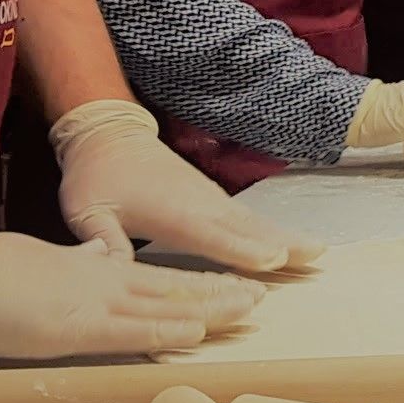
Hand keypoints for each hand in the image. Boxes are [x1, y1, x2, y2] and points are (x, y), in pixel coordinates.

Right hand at [0, 201, 261, 358]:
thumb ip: (74, 262)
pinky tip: (198, 332)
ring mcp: (90, 302)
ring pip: (163, 304)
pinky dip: (167, 330)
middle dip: (217, 293)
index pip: (155, 278)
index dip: (194, 284)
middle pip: (172, 287)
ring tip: (249, 309)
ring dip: (208, 308)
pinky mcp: (74, 326)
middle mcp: (101, 282)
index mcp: (92, 270)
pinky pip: (130, 330)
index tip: (227, 286)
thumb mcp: (41, 261)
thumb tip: (96, 256)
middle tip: (259, 296)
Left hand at [46, 100, 316, 272]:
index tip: (275, 260)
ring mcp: (208, 197)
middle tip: (317, 256)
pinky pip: (247, 215)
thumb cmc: (95, 177)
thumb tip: (114, 268)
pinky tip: (285, 240)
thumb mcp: (87, 212)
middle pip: (247, 228)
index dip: (243, 249)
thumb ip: (102, 242)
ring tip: (315, 250)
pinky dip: (270, 228)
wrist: (108, 134)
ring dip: (285, 235)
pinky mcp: (211, 195)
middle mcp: (198, 204)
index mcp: (172, 213)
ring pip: (253, 221)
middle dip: (282, 243)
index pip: (214, 235)